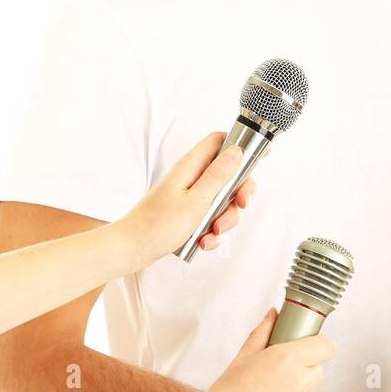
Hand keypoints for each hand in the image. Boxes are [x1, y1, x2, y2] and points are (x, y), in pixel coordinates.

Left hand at [116, 132, 256, 268]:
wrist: (131, 250)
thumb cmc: (156, 226)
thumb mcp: (195, 201)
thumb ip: (218, 176)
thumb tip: (237, 151)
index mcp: (191, 167)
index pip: (220, 142)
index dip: (241, 144)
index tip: (260, 156)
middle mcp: (191, 178)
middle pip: (228, 175)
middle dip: (238, 195)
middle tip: (239, 206)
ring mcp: (190, 196)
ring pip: (222, 201)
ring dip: (224, 219)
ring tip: (212, 233)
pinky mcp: (188, 213)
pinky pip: (210, 218)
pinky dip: (211, 231)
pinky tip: (204, 241)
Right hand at [194, 307, 335, 391]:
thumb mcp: (241, 358)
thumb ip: (263, 333)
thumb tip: (274, 313)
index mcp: (285, 358)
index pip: (327, 346)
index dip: (320, 345)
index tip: (310, 348)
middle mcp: (298, 381)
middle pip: (318, 370)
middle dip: (303, 370)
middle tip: (277, 376)